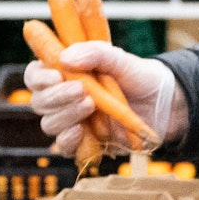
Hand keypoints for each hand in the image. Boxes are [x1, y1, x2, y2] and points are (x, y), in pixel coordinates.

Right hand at [25, 42, 187, 154]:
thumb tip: (66, 57)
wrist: (162, 105)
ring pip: (49, 123)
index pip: (36, 75)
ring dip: (66, 115)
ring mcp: (72, 121)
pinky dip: (68, 140)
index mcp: (65, 73)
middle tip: (81, 90)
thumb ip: (96, 53)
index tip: (54, 75)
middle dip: (56, 96)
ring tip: (91, 105)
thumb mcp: (121, 59)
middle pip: (39, 101)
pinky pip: (63, 146)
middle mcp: (64, 98)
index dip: (38, 76)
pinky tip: (81, 131)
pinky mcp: (84, 142)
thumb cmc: (138, 77)